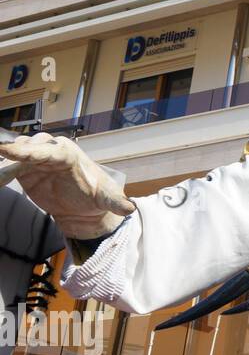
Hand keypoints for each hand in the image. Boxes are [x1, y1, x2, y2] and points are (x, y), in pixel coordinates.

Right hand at [0, 133, 134, 239]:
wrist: (84, 206)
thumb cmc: (97, 197)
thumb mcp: (108, 199)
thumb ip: (116, 202)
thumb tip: (130, 208)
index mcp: (68, 154)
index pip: (47, 150)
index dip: (28, 150)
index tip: (7, 149)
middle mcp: (51, 151)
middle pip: (28, 146)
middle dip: (12, 151)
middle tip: (0, 153)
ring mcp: (37, 160)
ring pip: (15, 156)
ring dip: (3, 162)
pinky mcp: (26, 171)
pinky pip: (9, 170)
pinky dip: (1, 174)